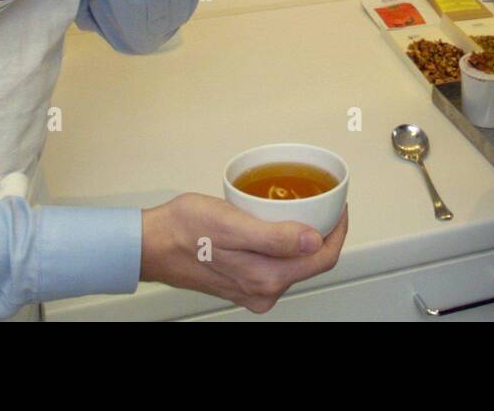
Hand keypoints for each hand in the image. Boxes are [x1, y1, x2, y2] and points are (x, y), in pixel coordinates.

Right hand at [140, 193, 347, 313]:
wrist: (152, 244)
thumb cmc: (185, 230)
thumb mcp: (233, 224)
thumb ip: (276, 238)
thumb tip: (315, 241)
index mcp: (266, 278)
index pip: (322, 259)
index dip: (338, 231)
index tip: (341, 207)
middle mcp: (263, 291)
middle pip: (311, 263)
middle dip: (323, 232)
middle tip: (324, 203)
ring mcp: (252, 290)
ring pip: (294, 263)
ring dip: (303, 237)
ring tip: (302, 208)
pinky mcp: (242, 283)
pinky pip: (276, 264)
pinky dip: (284, 244)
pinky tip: (276, 225)